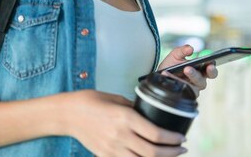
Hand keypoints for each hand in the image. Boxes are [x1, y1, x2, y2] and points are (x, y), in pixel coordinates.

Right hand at [63, 90, 186, 156]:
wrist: (68, 114)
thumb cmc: (92, 101)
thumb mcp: (118, 99)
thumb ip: (136, 109)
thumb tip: (152, 114)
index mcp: (125, 118)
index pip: (155, 134)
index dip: (172, 139)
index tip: (181, 138)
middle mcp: (120, 135)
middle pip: (152, 152)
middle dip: (171, 153)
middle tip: (182, 149)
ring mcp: (112, 149)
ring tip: (171, 156)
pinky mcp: (105, 156)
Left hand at [158, 45, 218, 95]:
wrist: (160, 76)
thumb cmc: (171, 65)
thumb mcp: (175, 55)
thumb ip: (183, 50)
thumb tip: (190, 49)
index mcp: (201, 69)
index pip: (211, 68)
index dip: (213, 65)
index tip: (210, 60)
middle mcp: (199, 79)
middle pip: (208, 77)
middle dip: (207, 71)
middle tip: (202, 65)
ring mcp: (193, 88)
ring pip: (198, 83)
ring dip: (192, 75)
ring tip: (185, 69)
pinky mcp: (186, 94)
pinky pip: (185, 89)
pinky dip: (177, 81)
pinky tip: (169, 74)